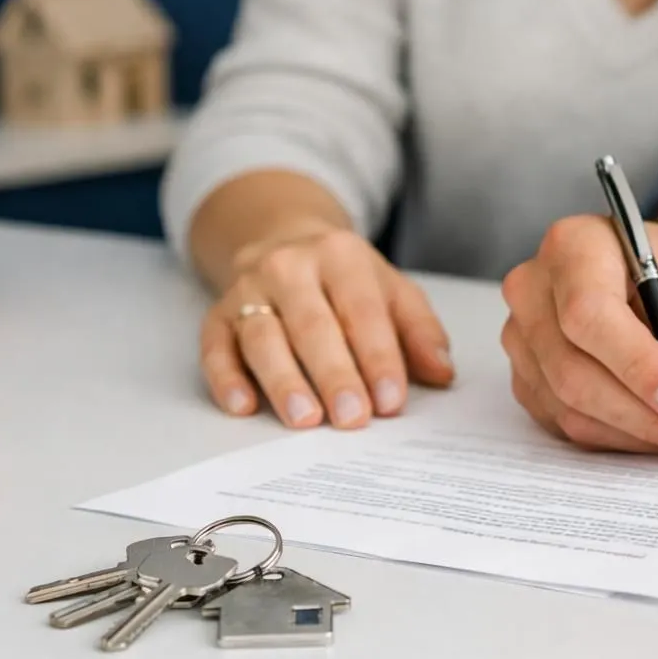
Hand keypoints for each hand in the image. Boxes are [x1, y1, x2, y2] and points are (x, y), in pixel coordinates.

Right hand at [200, 227, 453, 427]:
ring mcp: (247, 289)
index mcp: (341, 256)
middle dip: (334, 375)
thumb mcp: (391, 290)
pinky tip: (244, 406)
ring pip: (263, 336)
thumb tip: (442, 373)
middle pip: (312, 325)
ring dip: (284, 381)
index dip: (379, 357)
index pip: (362, 310)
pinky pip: (216, 347)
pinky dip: (226, 378)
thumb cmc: (345, 279)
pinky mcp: (216, 315)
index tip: (391, 400)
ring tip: (306, 419)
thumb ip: (420, 331)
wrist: (281, 239)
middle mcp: (290, 267)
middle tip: (353, 418)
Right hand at [500, 214, 657, 452]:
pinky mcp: (527, 379)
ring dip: (637, 432)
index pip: (588, 313)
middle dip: (644, 412)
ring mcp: (523, 338)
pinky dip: (619, 438)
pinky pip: (566, 424)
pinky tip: (657, 429)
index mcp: (575, 245)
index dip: (636, 365)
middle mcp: (534, 289)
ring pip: (569, 406)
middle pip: (573, 370)